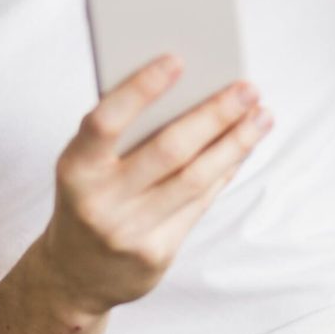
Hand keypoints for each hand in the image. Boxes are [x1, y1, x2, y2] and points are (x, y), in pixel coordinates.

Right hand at [39, 54, 271, 317]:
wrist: (74, 273)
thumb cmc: (86, 195)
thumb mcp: (84, 162)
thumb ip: (120, 131)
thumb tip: (185, 86)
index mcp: (75, 167)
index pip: (106, 121)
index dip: (140, 89)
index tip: (177, 59)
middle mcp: (100, 201)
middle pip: (168, 151)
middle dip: (214, 114)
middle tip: (247, 87)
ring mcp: (129, 231)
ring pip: (195, 179)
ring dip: (234, 142)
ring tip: (260, 114)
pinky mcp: (156, 254)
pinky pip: (200, 204)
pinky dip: (225, 170)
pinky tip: (243, 147)